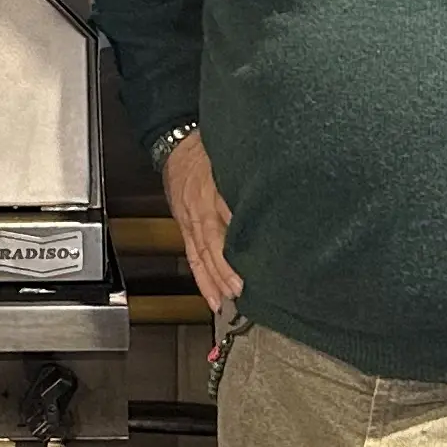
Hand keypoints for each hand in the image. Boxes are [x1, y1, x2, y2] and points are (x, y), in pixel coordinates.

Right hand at [162, 131, 242, 321]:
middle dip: (224, 269)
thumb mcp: (230, 159)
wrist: (176, 145)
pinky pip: (192, 256)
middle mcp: (199, 209)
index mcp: (212, 190)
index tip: (252, 261)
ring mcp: (189, 220)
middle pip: (211, 244)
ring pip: (200, 255)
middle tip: (240, 290)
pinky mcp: (184, 227)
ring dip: (212, 280)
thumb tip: (270, 201)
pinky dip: (201, 278)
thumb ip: (246, 180)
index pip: (226, 220)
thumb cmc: (207, 150)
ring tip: (225, 301)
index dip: (236, 243)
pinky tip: (211, 297)